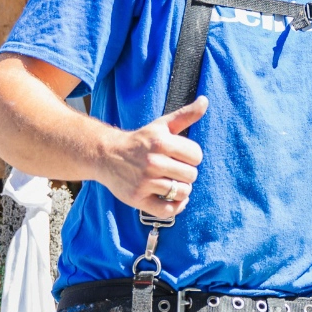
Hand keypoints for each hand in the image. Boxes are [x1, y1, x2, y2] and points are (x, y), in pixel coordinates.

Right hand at [101, 96, 206, 218]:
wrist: (106, 155)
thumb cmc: (140, 141)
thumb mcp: (161, 125)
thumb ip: (185, 115)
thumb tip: (205, 100)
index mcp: (161, 142)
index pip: (197, 156)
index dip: (192, 157)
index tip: (181, 156)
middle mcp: (152, 162)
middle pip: (191, 175)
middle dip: (186, 173)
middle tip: (174, 170)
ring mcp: (144, 182)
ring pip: (182, 193)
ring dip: (181, 190)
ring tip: (171, 182)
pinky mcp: (137, 198)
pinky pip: (168, 211)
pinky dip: (176, 207)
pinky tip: (173, 199)